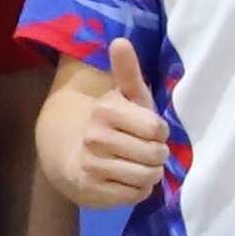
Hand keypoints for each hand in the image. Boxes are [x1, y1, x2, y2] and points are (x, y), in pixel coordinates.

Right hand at [50, 37, 174, 208]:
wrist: (74, 156)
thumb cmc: (114, 124)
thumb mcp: (125, 96)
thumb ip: (127, 71)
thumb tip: (120, 40)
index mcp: (106, 110)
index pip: (158, 129)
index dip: (160, 132)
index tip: (150, 131)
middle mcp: (95, 136)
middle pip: (156, 154)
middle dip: (158, 155)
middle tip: (147, 151)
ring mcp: (92, 164)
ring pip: (147, 177)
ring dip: (151, 174)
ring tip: (140, 166)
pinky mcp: (92, 190)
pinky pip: (135, 194)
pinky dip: (139, 190)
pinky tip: (128, 180)